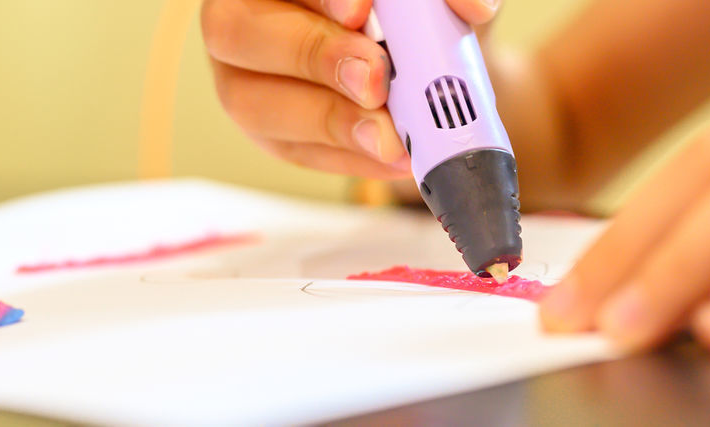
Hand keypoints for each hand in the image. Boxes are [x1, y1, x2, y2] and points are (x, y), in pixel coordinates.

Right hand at [201, 0, 499, 178]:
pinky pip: (291, 150)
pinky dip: (349, 157)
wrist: (437, 62)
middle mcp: (245, 13)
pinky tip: (396, 158)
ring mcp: (243, 76)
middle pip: (237, 32)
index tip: (362, 10)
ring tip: (393, 137)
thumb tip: (471, 6)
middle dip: (316, 57)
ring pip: (254, 102)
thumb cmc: (422, 11)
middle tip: (377, 81)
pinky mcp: (269, 130)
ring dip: (331, 122)